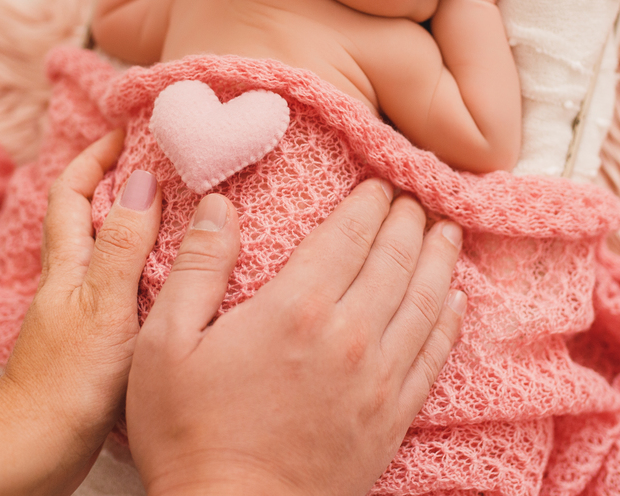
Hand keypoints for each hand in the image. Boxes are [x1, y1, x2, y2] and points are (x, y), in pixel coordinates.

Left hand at [0, 130, 162, 491]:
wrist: (35, 449)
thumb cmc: (69, 381)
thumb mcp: (107, 305)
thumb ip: (125, 245)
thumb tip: (142, 181)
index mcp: (66, 265)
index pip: (71, 191)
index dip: (95, 156)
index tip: (128, 130)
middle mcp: (66, 283)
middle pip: (83, 215)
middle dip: (114, 180)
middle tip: (162, 161)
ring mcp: (75, 313)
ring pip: (101, 250)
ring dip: (131, 223)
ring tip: (177, 210)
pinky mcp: (89, 343)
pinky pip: (116, 285)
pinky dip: (139, 268)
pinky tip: (169, 279)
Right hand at [127, 181, 466, 495]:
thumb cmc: (190, 434)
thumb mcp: (164, 345)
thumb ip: (198, 268)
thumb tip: (219, 206)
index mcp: (294, 308)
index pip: (348, 236)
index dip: (368, 204)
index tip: (378, 184)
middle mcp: (349, 335)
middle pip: (394, 260)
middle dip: (408, 220)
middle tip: (415, 197)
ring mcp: (378, 379)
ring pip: (424, 301)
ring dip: (439, 259)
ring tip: (447, 231)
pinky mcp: (393, 417)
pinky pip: (434, 356)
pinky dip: (449, 321)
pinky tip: (455, 302)